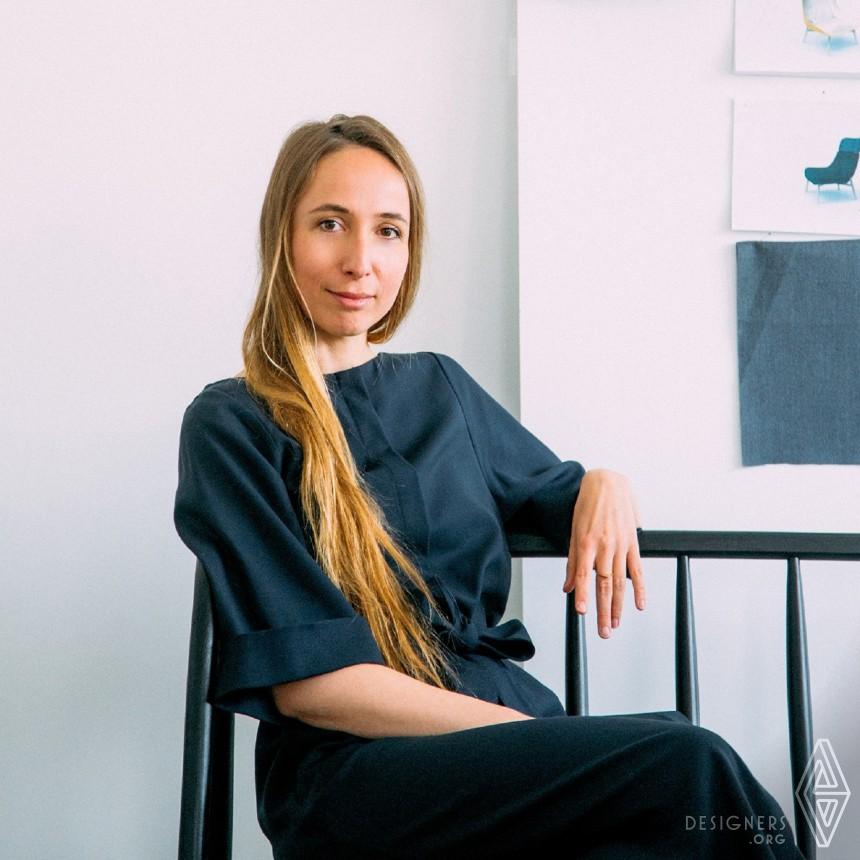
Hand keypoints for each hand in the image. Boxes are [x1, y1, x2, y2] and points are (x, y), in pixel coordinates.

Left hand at [563, 469, 645, 637]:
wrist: (608, 482)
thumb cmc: (587, 504)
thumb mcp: (572, 530)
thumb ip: (571, 561)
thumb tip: (567, 586)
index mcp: (586, 542)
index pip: (584, 574)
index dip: (582, 594)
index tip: (581, 612)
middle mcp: (605, 545)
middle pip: (604, 584)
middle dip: (603, 610)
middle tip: (603, 631)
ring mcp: (621, 545)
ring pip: (620, 581)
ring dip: (618, 605)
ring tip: (615, 624)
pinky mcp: (633, 542)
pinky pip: (637, 569)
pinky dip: (640, 588)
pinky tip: (639, 604)